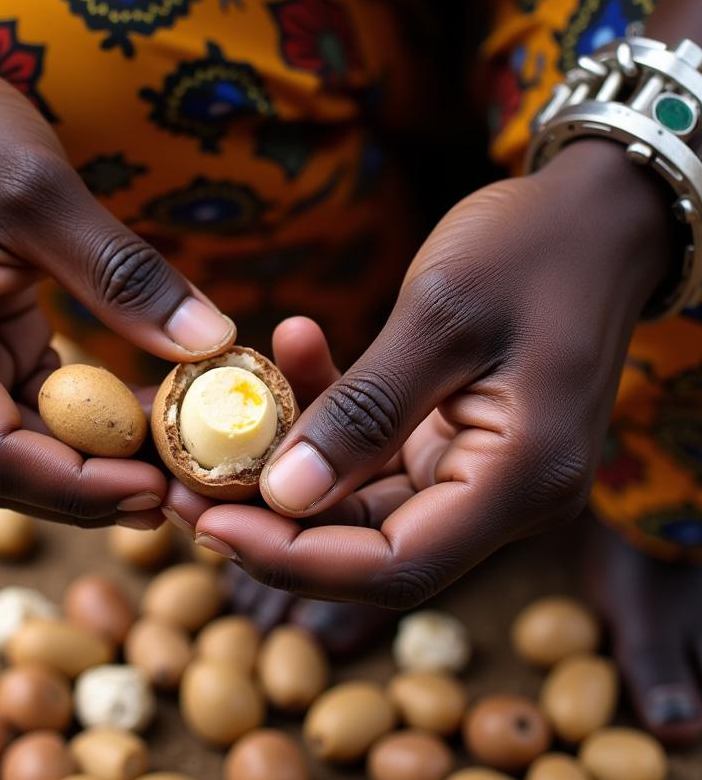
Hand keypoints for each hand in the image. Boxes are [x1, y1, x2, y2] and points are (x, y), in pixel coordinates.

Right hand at [0, 54, 234, 525]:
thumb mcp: (41, 187)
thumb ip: (123, 274)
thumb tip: (212, 343)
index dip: (78, 487)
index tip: (161, 488)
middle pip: (1, 470)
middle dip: (95, 488)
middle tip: (187, 489)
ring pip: (14, 450)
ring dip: (94, 462)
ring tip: (179, 459)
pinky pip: (20, 410)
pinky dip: (81, 423)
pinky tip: (144, 417)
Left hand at [167, 141, 673, 605]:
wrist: (595, 213)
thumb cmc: (536, 247)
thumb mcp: (442, 316)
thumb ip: (366, 410)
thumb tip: (282, 496)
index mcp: (522, 480)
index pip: (395, 566)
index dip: (294, 560)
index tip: (208, 524)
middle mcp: (503, 493)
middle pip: (370, 546)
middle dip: (273, 521)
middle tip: (184, 481)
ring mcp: (477, 468)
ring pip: (362, 501)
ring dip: (287, 466)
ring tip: (211, 421)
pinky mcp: (452, 437)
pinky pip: (373, 451)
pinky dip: (325, 414)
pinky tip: (293, 350)